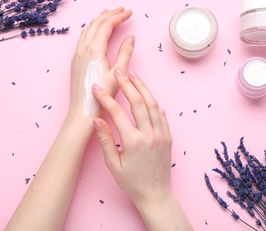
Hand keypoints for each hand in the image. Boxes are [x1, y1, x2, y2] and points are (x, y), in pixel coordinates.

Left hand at [68, 7, 133, 118]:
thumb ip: (125, 53)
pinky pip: (82, 37)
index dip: (119, 16)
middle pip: (96, 23)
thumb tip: (130, 37)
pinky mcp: (75, 60)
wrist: (83, 110)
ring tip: (108, 14)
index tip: (129, 13)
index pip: (107, 25)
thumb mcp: (119, 74)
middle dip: (109, 14)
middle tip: (121, 10)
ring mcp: (77, 54)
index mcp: (94, 50)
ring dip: (99, 20)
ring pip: (87, 29)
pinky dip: (91, 29)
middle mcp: (83, 49)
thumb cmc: (102, 96)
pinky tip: (95, 32)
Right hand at [92, 68, 172, 204]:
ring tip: (132, 75)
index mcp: (133, 142)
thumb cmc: (132, 182)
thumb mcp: (113, 165)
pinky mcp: (168, 135)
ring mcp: (161, 134)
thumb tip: (97, 120)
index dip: (106, 98)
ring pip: (152, 103)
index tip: (97, 89)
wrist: (155, 194)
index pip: (117, 112)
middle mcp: (149, 135)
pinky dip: (152, 100)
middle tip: (118, 72)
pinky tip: (146, 93)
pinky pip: (161, 113)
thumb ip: (105, 140)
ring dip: (142, 87)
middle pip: (138, 101)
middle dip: (127, 84)